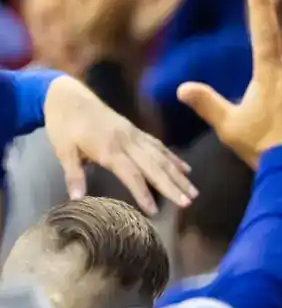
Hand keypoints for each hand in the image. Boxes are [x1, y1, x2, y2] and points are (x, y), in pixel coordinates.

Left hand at [43, 75, 196, 213]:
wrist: (68, 96)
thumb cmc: (63, 125)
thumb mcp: (62, 150)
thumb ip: (73, 174)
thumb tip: (77, 199)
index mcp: (109, 149)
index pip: (131, 174)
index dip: (143, 193)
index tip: (155, 211)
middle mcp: (127, 142)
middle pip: (154, 167)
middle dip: (172, 186)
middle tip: (188, 202)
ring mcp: (135, 136)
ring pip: (161, 157)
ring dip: (178, 175)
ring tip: (193, 191)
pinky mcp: (137, 132)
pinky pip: (159, 146)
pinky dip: (174, 158)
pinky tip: (186, 169)